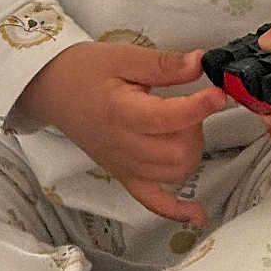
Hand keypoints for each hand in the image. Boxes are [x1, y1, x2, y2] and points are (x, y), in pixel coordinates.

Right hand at [15, 41, 230, 224]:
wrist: (51, 90)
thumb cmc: (83, 72)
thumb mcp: (123, 57)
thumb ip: (163, 65)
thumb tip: (199, 64)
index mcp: (122, 113)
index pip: (169, 118)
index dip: (200, 107)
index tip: (219, 93)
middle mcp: (124, 145)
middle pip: (177, 153)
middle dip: (195, 128)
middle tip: (190, 104)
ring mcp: (124, 165)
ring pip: (173, 174)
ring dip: (190, 152)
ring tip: (182, 126)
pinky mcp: (124, 174)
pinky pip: (152, 202)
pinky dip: (176, 210)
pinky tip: (196, 213)